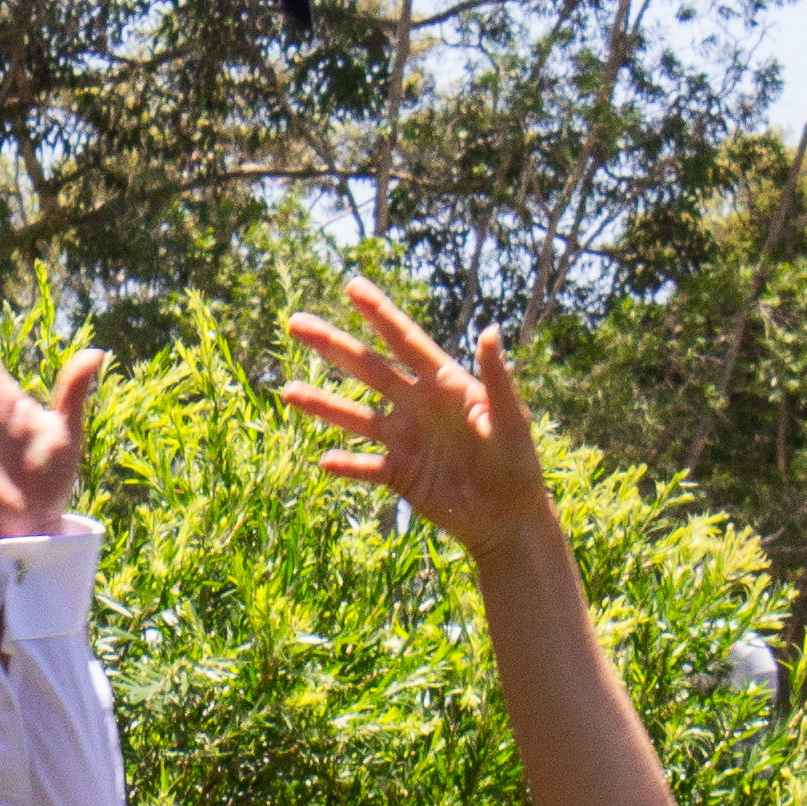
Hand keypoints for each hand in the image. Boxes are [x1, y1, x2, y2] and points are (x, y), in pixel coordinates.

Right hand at [283, 276, 547, 558]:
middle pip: (368, 370)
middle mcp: (417, 406)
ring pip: (356, 417)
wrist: (510, 519)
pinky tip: (324, 461)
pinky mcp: (399, 474)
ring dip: (322, 404)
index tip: (353, 286)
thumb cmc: (519, 464)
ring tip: (288, 391)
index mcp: (445, 385)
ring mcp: (404, 440)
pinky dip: (346, 465)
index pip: (406, 342)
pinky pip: (365, 467)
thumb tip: (491, 329)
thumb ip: (497, 379)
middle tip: (295, 322)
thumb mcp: (511, 420)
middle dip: (333, 345)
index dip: (380, 314)